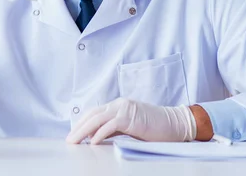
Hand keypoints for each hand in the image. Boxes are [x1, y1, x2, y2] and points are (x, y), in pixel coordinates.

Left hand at [65, 98, 196, 144]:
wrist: (176, 123)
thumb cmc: (156, 127)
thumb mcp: (131, 126)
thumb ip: (115, 128)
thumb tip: (97, 137)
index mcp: (119, 105)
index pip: (95, 112)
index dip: (82, 123)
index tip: (73, 134)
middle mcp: (119, 104)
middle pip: (92, 114)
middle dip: (78, 127)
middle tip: (69, 140)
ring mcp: (125, 109)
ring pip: (97, 118)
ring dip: (83, 131)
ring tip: (75, 141)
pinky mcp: (131, 118)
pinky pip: (110, 125)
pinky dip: (99, 133)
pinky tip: (92, 142)